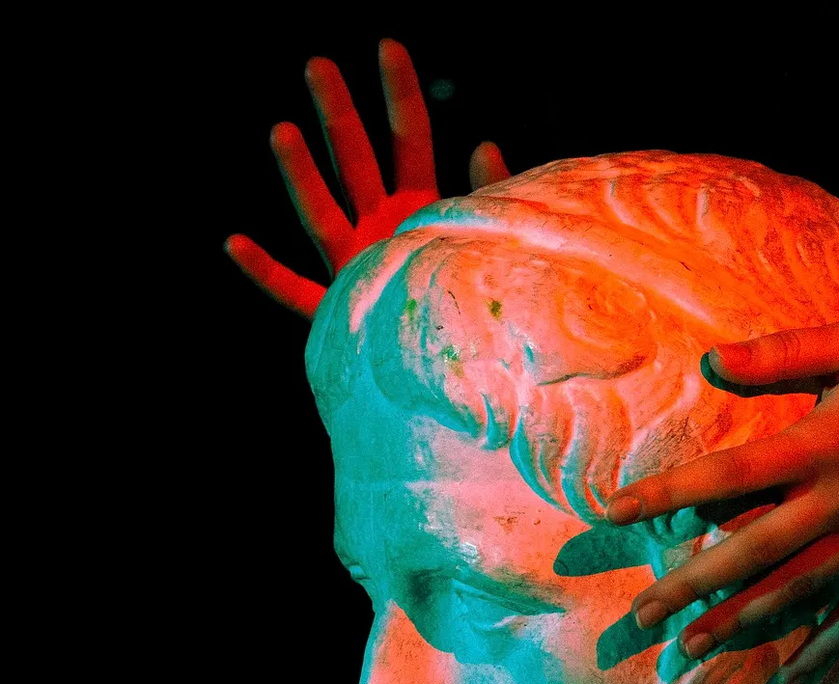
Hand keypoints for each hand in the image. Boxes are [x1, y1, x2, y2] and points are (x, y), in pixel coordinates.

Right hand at [224, 40, 510, 318]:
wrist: (448, 366)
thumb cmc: (470, 298)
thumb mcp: (486, 240)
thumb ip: (487, 196)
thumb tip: (484, 144)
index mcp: (417, 208)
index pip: (409, 140)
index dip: (400, 95)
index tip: (388, 45)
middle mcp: (378, 229)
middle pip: (354, 163)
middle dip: (338, 115)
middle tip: (317, 64)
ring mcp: (352, 267)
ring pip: (320, 215)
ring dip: (301, 176)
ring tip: (282, 131)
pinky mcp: (334, 311)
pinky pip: (292, 290)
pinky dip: (264, 270)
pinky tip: (234, 243)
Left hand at [606, 321, 838, 683]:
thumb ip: (781, 355)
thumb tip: (709, 362)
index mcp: (826, 442)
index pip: (729, 474)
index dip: (667, 494)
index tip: (614, 511)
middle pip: (753, 551)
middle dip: (691, 586)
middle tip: (641, 616)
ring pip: (797, 591)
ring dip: (740, 622)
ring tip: (689, 648)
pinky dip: (822, 647)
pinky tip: (788, 678)